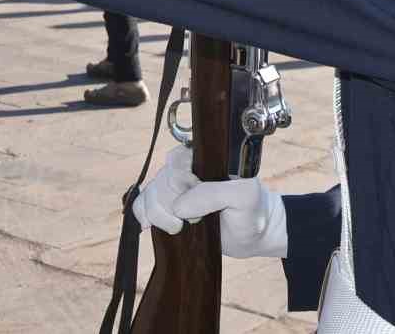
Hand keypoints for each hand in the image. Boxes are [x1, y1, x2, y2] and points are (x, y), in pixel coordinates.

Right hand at [132, 148, 286, 257]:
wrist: (252, 235)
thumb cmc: (252, 211)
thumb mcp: (244, 197)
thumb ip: (215, 194)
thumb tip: (179, 205)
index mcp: (205, 158)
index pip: (176, 162)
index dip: (181, 184)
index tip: (199, 201)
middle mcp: (187, 169)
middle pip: (161, 180)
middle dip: (172, 204)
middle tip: (197, 219)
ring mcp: (175, 189)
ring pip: (150, 193)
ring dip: (159, 214)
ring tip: (180, 227)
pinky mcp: (167, 207)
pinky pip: (142, 205)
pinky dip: (144, 216)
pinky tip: (153, 226)